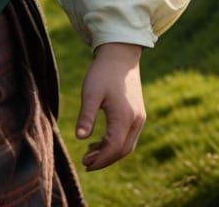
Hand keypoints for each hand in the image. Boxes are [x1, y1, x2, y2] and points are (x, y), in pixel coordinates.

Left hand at [74, 41, 145, 170]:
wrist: (120, 55)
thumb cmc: (103, 72)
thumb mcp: (90, 92)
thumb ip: (86, 115)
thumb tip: (79, 138)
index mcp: (124, 117)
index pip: (114, 148)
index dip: (100, 159)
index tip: (85, 163)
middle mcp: (136, 121)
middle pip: (122, 150)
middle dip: (105, 159)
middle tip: (86, 163)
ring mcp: (139, 118)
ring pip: (127, 145)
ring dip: (109, 152)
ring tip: (89, 153)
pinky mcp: (137, 114)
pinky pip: (128, 136)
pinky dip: (115, 143)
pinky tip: (99, 141)